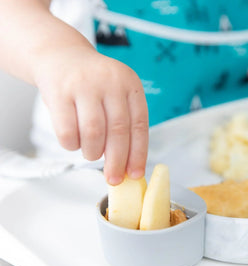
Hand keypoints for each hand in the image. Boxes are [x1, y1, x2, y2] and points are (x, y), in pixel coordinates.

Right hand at [33, 45, 147, 184]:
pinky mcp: (59, 92)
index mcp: (130, 85)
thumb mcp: (116, 95)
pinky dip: (72, 145)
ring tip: (91, 153)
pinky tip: (74, 142)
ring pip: (93, 134)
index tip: (135, 175)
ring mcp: (84, 85)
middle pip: (118, 132)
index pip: (139, 125)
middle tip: (113, 178)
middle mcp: (110, 82)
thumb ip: (123, 124)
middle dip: (117, 162)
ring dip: (93, 153)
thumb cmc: (92, 85)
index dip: (138, 154)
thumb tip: (127, 165)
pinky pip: (67, 132)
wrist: (60, 56)